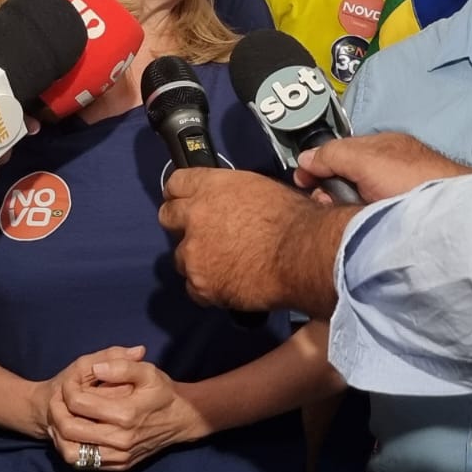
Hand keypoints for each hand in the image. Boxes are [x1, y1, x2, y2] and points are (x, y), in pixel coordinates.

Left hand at [48, 350, 208, 471]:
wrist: (182, 420)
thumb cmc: (163, 392)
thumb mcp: (148, 371)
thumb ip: (121, 366)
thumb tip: (96, 368)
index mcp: (125, 414)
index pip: (78, 403)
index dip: (67, 389)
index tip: (68, 381)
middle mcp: (120, 439)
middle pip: (70, 429)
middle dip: (57, 411)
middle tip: (57, 399)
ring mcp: (119, 456)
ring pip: (72, 453)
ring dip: (60, 435)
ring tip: (61, 417)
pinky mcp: (119, 466)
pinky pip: (84, 464)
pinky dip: (72, 449)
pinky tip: (74, 433)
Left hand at [160, 168, 345, 314]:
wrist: (303, 256)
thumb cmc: (295, 221)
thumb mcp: (263, 189)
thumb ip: (236, 195)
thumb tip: (237, 203)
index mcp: (211, 186)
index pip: (176, 183)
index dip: (179, 193)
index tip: (183, 201)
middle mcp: (195, 215)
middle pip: (167, 217)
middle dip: (181, 225)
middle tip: (200, 234)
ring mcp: (194, 251)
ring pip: (180, 257)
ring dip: (196, 260)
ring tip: (223, 265)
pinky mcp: (200, 283)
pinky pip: (193, 288)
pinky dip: (207, 288)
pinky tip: (227, 285)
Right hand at [294, 132, 471, 202]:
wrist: (453, 217)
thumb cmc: (414, 182)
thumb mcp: (367, 161)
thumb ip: (333, 155)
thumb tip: (305, 159)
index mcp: (379, 149)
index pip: (336, 151)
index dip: (316, 165)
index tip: (301, 182)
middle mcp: (385, 168)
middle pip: (342, 177)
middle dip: (327, 190)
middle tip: (326, 204)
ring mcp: (392, 193)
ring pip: (352, 198)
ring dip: (342, 207)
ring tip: (343, 217)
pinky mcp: (398, 215)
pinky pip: (365, 214)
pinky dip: (357, 218)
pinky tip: (358, 226)